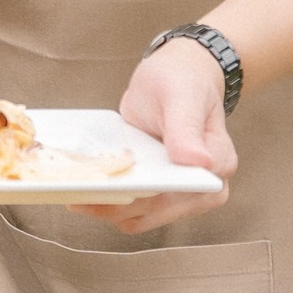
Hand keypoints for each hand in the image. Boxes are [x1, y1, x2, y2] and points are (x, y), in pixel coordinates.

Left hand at [73, 37, 236, 233]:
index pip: (177, 194)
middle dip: (116, 206)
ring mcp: (184, 195)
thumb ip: (186, 129)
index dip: (141, 197)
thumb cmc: (181, 80)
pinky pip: (135, 210)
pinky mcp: (162, 194)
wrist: (177, 76)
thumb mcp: (181, 96)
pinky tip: (90, 190)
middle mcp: (205, 188)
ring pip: (142, 217)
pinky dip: (112, 204)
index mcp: (217, 165)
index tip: (105, 188)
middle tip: (75, 193)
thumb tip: (200, 162)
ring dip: (109, 209)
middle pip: (156, 211)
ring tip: (77, 192)